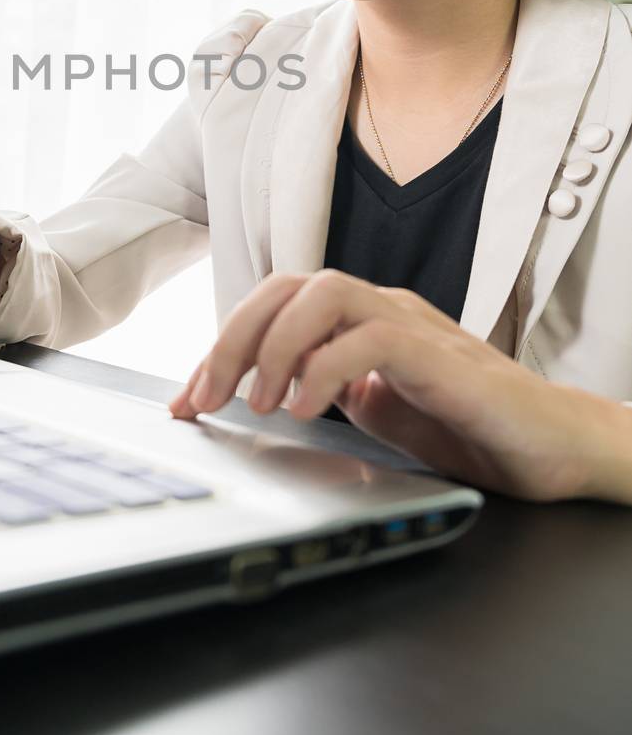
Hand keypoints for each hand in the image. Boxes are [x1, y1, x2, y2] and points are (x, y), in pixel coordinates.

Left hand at [168, 269, 595, 501]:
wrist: (549, 446)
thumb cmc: (466, 427)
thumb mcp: (373, 412)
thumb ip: (326, 392)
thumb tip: (262, 398)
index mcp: (357, 319)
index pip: (272, 305)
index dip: (220, 347)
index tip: (185, 401)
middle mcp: (379, 307)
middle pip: (284, 287)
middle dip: (231, 341)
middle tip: (205, 398)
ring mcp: (410, 322)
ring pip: (320, 293)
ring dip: (276, 347)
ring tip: (263, 402)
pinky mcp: (439, 352)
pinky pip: (368, 336)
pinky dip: (326, 368)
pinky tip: (310, 410)